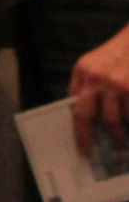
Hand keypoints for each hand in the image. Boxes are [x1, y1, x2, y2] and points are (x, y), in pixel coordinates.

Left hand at [71, 26, 128, 156]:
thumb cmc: (120, 51)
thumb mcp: (95, 62)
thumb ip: (85, 85)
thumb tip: (79, 115)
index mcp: (84, 71)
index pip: (77, 110)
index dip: (81, 134)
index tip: (83, 150)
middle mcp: (99, 78)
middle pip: (96, 119)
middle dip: (105, 138)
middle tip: (113, 149)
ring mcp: (119, 84)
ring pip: (119, 121)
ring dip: (123, 134)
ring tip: (126, 140)